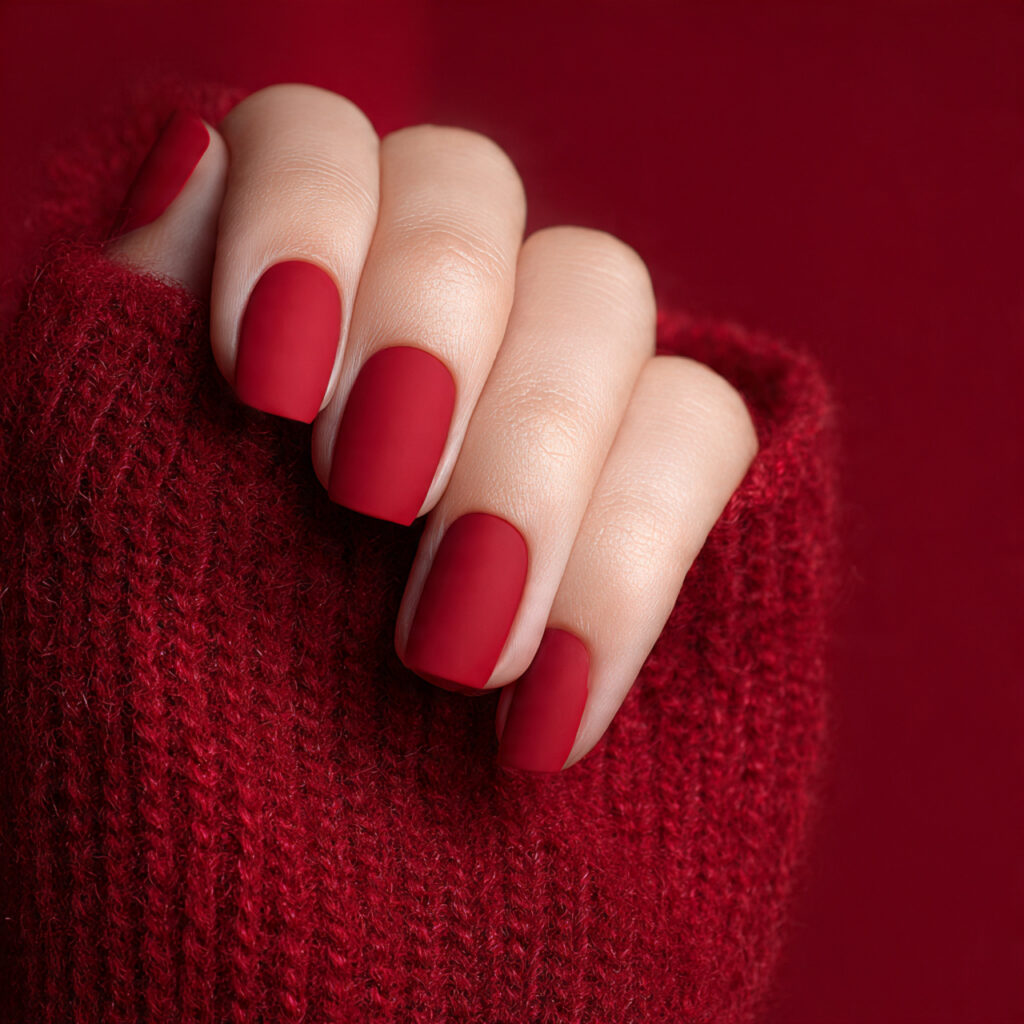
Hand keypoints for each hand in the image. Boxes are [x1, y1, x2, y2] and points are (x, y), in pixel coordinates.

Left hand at [105, 83, 757, 772]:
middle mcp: (415, 332)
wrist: (283, 951)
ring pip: (602, 295)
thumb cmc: (161, 752)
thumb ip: (125, 327)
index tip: (269, 383)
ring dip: (535, 457)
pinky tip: (555, 703)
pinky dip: (634, 560)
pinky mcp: (654, 500)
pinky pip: (704, 431)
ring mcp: (542, 407)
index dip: (309, 215)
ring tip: (456, 653)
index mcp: (275, 313)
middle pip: (474, 192)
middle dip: (435, 332)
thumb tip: (187, 151)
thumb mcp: (101, 531)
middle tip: (370, 499)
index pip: (316, 139)